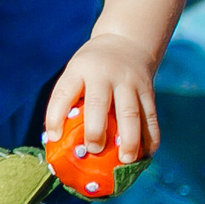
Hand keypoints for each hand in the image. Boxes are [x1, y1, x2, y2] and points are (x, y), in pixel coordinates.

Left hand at [44, 31, 160, 163]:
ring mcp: (129, 82)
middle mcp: (105, 74)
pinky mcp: (148, 91)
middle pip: (99, 103)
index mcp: (80, 70)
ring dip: (130, 139)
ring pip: (131, 112)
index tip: (53, 137)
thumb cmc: (92, 69)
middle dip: (96, 129)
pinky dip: (150, 137)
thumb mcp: (76, 73)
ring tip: (126, 161)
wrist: (126, 42)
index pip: (63, 92)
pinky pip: (150, 116)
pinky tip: (146, 155)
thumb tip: (57, 142)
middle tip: (94, 151)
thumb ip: (68, 100)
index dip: (55, 116)